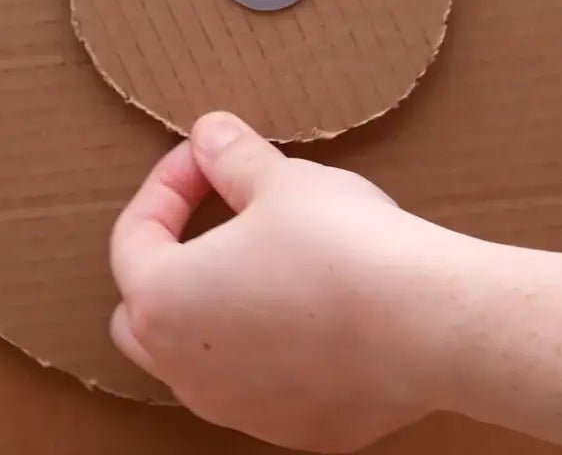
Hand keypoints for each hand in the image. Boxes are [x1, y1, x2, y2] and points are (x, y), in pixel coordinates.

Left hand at [109, 112, 466, 452]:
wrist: (428, 324)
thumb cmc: (339, 247)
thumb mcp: (279, 180)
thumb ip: (230, 157)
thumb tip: (209, 135)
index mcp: (164, 302)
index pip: (133, 237)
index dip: (166, 185)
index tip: (205, 157)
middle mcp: (186, 371)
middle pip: (143, 310)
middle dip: (170, 257)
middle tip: (218, 214)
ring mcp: (240, 411)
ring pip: (197, 357)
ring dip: (214, 307)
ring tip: (263, 262)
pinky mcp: (296, 429)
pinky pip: (258, 385)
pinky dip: (265, 348)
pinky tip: (311, 312)